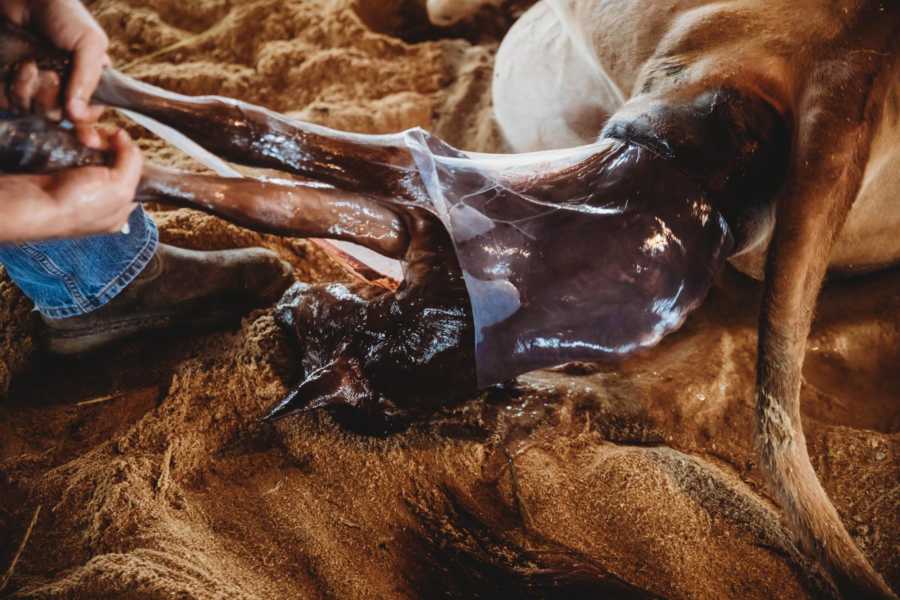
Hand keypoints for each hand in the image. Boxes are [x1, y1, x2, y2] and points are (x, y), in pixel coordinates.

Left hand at [0, 0, 108, 122]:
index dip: (83, 117)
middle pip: (58, 116)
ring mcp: (33, 87)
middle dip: (51, 97)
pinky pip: (7, 103)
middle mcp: (60, 88)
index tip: (75, 112)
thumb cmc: (61, 14)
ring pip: (32, 111)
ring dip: (29, 90)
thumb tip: (76, 115)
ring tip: (29, 64)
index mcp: (86, 81)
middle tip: (51, 73)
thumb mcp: (89, 42)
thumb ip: (89, 79)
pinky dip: (10, 90)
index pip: (89, 114)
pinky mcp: (8, 83)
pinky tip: (16, 67)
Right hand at [0, 128, 142, 241]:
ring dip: (91, 137)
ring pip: (94, 149)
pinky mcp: (59, 169)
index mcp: (121, 207)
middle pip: (114, 157)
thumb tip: (124, 137)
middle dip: (107, 142)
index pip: (136, 173)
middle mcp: (102, 195)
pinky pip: (74, 147)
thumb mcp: (120, 188)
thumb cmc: (77, 206)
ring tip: (83, 136)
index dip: (129, 153)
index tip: (120, 140)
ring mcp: (79, 181)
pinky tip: (74, 136)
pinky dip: (74, 138)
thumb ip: (132, 163)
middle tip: (95, 140)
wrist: (34, 203)